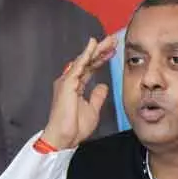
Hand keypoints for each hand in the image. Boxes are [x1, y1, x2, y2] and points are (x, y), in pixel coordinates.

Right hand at [40, 35, 116, 149]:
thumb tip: (103, 86)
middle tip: (113, 40)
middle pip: (88, 61)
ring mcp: (67, 81)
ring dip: (97, 49)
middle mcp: (70, 81)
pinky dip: (86, 55)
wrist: (64, 138)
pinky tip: (93, 45)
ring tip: (109, 40)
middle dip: (101, 50)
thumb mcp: (92, 110)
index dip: (101, 59)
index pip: (90, 68)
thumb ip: (97, 96)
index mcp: (76, 86)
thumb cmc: (74, 127)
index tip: (112, 52)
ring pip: (84, 60)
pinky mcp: (67, 84)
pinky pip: (78, 66)